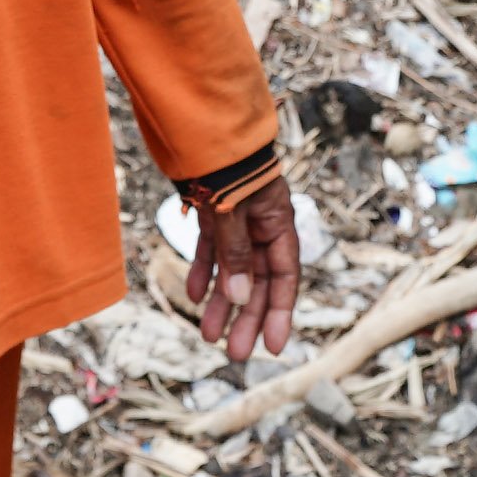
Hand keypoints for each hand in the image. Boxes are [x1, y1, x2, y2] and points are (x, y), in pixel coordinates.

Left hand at [181, 180, 298, 362]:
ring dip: (221, 301)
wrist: (202, 122)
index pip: (284, 277)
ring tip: (208, 334)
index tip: (271, 347)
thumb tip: (239, 298)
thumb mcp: (232, 211)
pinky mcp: (213, 212)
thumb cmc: (226, 163)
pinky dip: (203, 270)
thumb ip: (235, 254)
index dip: (278, 313)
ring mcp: (237, 219)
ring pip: (232, 270)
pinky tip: (192, 294)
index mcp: (278, 222)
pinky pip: (212, 249)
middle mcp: (261, 225)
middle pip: (257, 280)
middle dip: (246, 317)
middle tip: (234, 354)